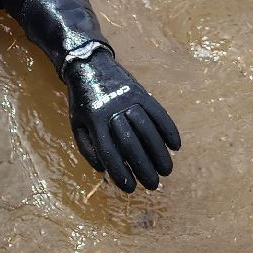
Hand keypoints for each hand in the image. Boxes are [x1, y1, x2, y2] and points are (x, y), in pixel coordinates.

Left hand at [64, 53, 180, 191]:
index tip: (131, 188)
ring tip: (166, 170)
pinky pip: (158, 112)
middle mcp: (112, 110)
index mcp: (93, 120)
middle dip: (143, 167)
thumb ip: (87, 147)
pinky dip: (168, 129)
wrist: (88, 64)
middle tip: (153, 184)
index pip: (108, 152)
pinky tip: (176, 146)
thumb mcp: (76, 123)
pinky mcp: (141, 92)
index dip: (120, 172)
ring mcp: (128, 99)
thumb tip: (103, 169)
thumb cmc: (82, 101)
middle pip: (130, 143)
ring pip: (147, 129)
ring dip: (159, 152)